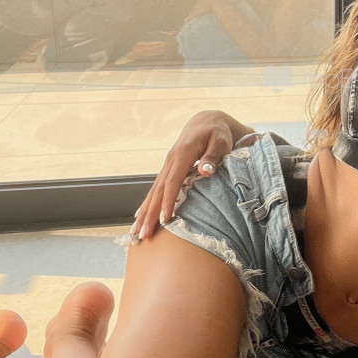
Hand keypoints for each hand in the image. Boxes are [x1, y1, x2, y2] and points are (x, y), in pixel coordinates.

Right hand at [131, 111, 235, 240]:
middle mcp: (170, 160)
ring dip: (144, 213)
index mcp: (182, 153)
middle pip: (157, 190)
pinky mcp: (168, 169)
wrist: (207, 121)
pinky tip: (139, 216)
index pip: (172, 181)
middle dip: (149, 214)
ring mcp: (167, 165)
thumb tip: (205, 170)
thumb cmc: (218, 133)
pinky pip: (155, 189)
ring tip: (136, 233)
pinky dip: (147, 204)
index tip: (164, 220)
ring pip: (153, 192)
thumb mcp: (221, 141)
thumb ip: (213, 156)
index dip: (167, 201)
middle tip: (143, 235)